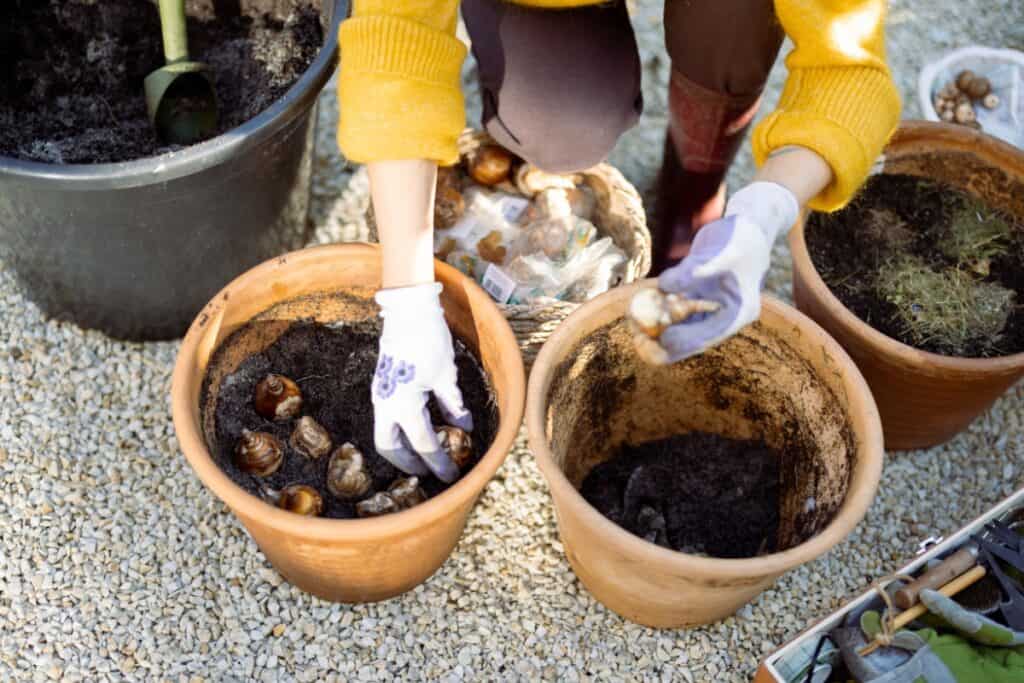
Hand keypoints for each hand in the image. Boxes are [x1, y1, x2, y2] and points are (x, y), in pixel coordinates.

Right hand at [372, 282, 472, 482]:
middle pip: (390, 447)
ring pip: (385, 432)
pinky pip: (388, 416)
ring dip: (403, 447)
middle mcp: (385, 404)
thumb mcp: (445, 375)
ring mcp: (381, 394)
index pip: (423, 444)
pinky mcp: (383, 385)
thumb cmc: (429, 340)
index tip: (452, 475)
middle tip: (430, 470)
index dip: (439, 462)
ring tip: (425, 454)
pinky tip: (420, 427)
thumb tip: (464, 428)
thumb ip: (453, 405)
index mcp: (403, 405)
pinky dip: (402, 428)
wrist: (408, 309)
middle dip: (409, 463)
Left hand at [652, 182, 797, 362]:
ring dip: (659, 330)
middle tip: (641, 343)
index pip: (710, 335)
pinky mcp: (698, 300)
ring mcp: (710, 310)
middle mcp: (725, 316)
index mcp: (739, 312)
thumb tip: (664, 286)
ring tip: (635, 330)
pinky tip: (640, 314)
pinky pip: (676, 313)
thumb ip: (693, 271)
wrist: (745, 228)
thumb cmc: (739, 239)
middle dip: (667, 343)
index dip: (685, 341)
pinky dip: (659, 313)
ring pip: (682, 329)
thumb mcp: (720, 253)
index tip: (663, 339)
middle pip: (693, 339)